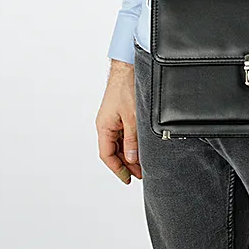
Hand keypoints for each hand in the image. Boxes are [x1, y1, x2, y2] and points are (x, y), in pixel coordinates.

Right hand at [96, 60, 141, 184]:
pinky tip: (141, 148)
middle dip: (127, 164)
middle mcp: (106, 125)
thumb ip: (132, 140)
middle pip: (114, 151)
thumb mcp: (132, 118)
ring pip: (120, 143)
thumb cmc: (126, 88)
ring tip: (143, 164)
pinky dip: (132, 143)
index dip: (118, 169)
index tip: (128, 179)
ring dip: (130, 154)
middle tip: (141, 174)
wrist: (128, 68)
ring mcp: (113, 120)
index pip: (107, 155)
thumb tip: (131, 159)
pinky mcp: (121, 114)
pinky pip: (124, 134)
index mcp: (104, 127)